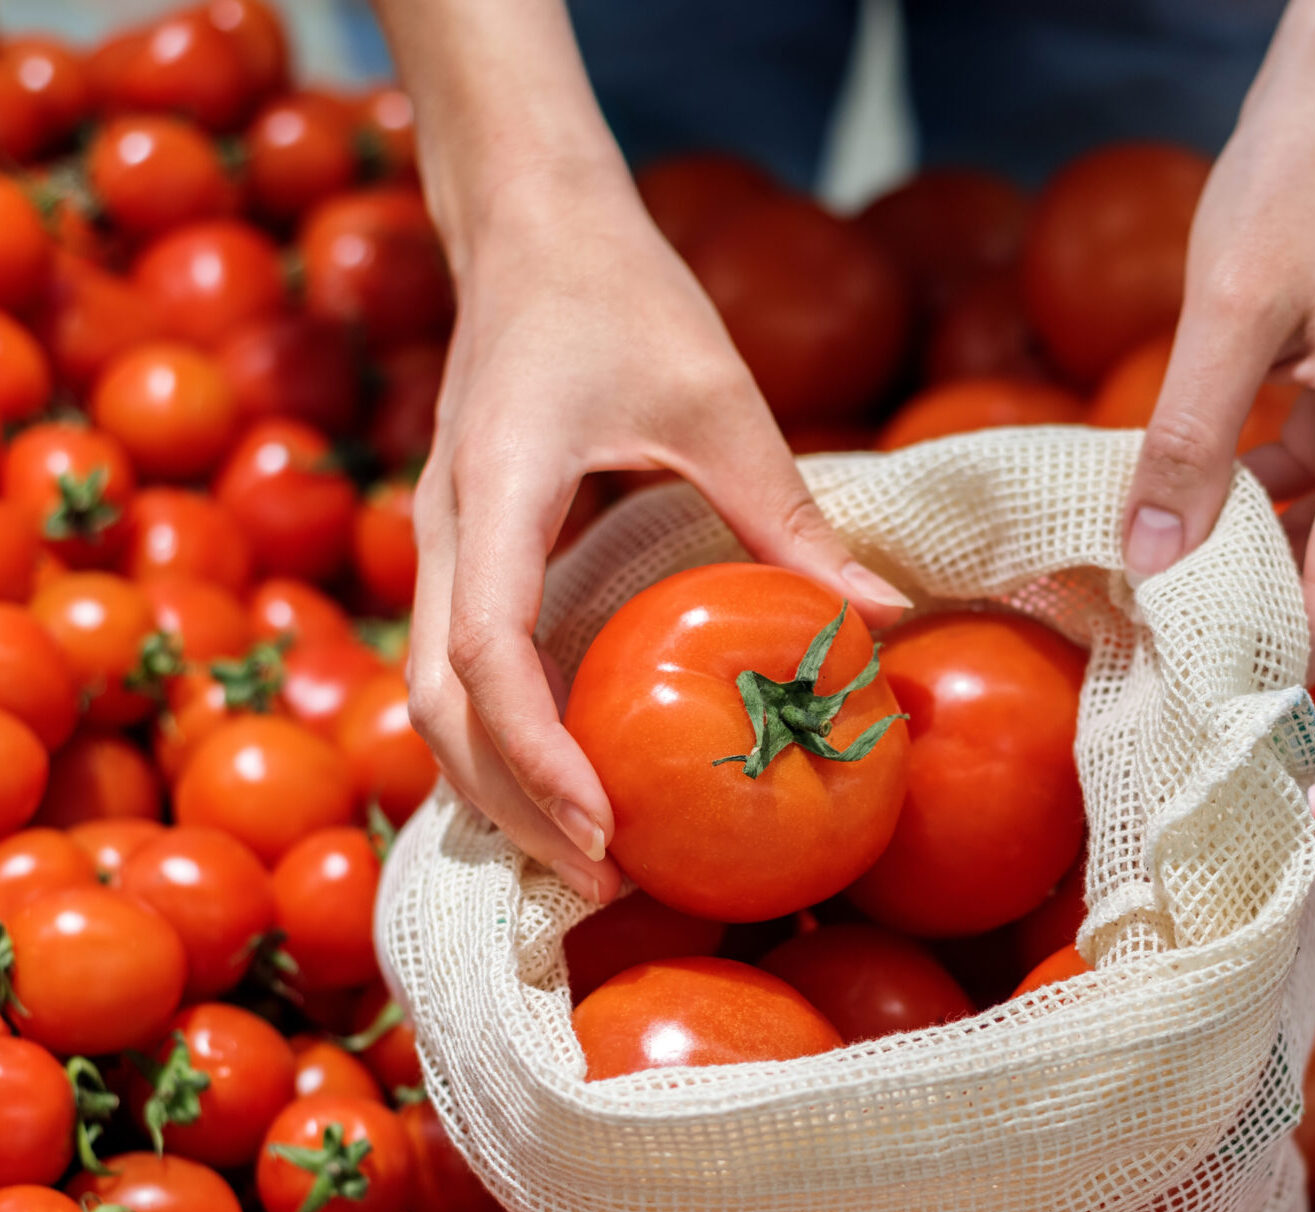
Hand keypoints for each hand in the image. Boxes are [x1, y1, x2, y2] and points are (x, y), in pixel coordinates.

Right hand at [406, 165, 911, 904]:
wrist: (530, 225)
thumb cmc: (623, 294)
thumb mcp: (721, 399)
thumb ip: (790, 516)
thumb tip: (882, 622)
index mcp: (498, 484)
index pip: (485, 652)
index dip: (536, 754)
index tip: (601, 828)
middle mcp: (447, 528)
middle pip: (439, 707)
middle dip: (512, 807)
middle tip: (607, 883)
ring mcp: (443, 544)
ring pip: (432, 703)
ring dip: (498, 790)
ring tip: (591, 866)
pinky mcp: (463, 554)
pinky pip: (458, 673)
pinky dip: (499, 745)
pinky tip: (567, 793)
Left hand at [1120, 0, 1314, 678]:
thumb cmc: (1299, 180)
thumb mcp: (1227, 311)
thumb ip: (1188, 437)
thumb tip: (1152, 555)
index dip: (1282, 658)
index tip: (1208, 707)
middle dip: (1272, 637)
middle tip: (1179, 686)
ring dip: (1261, 579)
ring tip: (1169, 619)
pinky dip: (1266, 520)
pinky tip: (1191, 530)